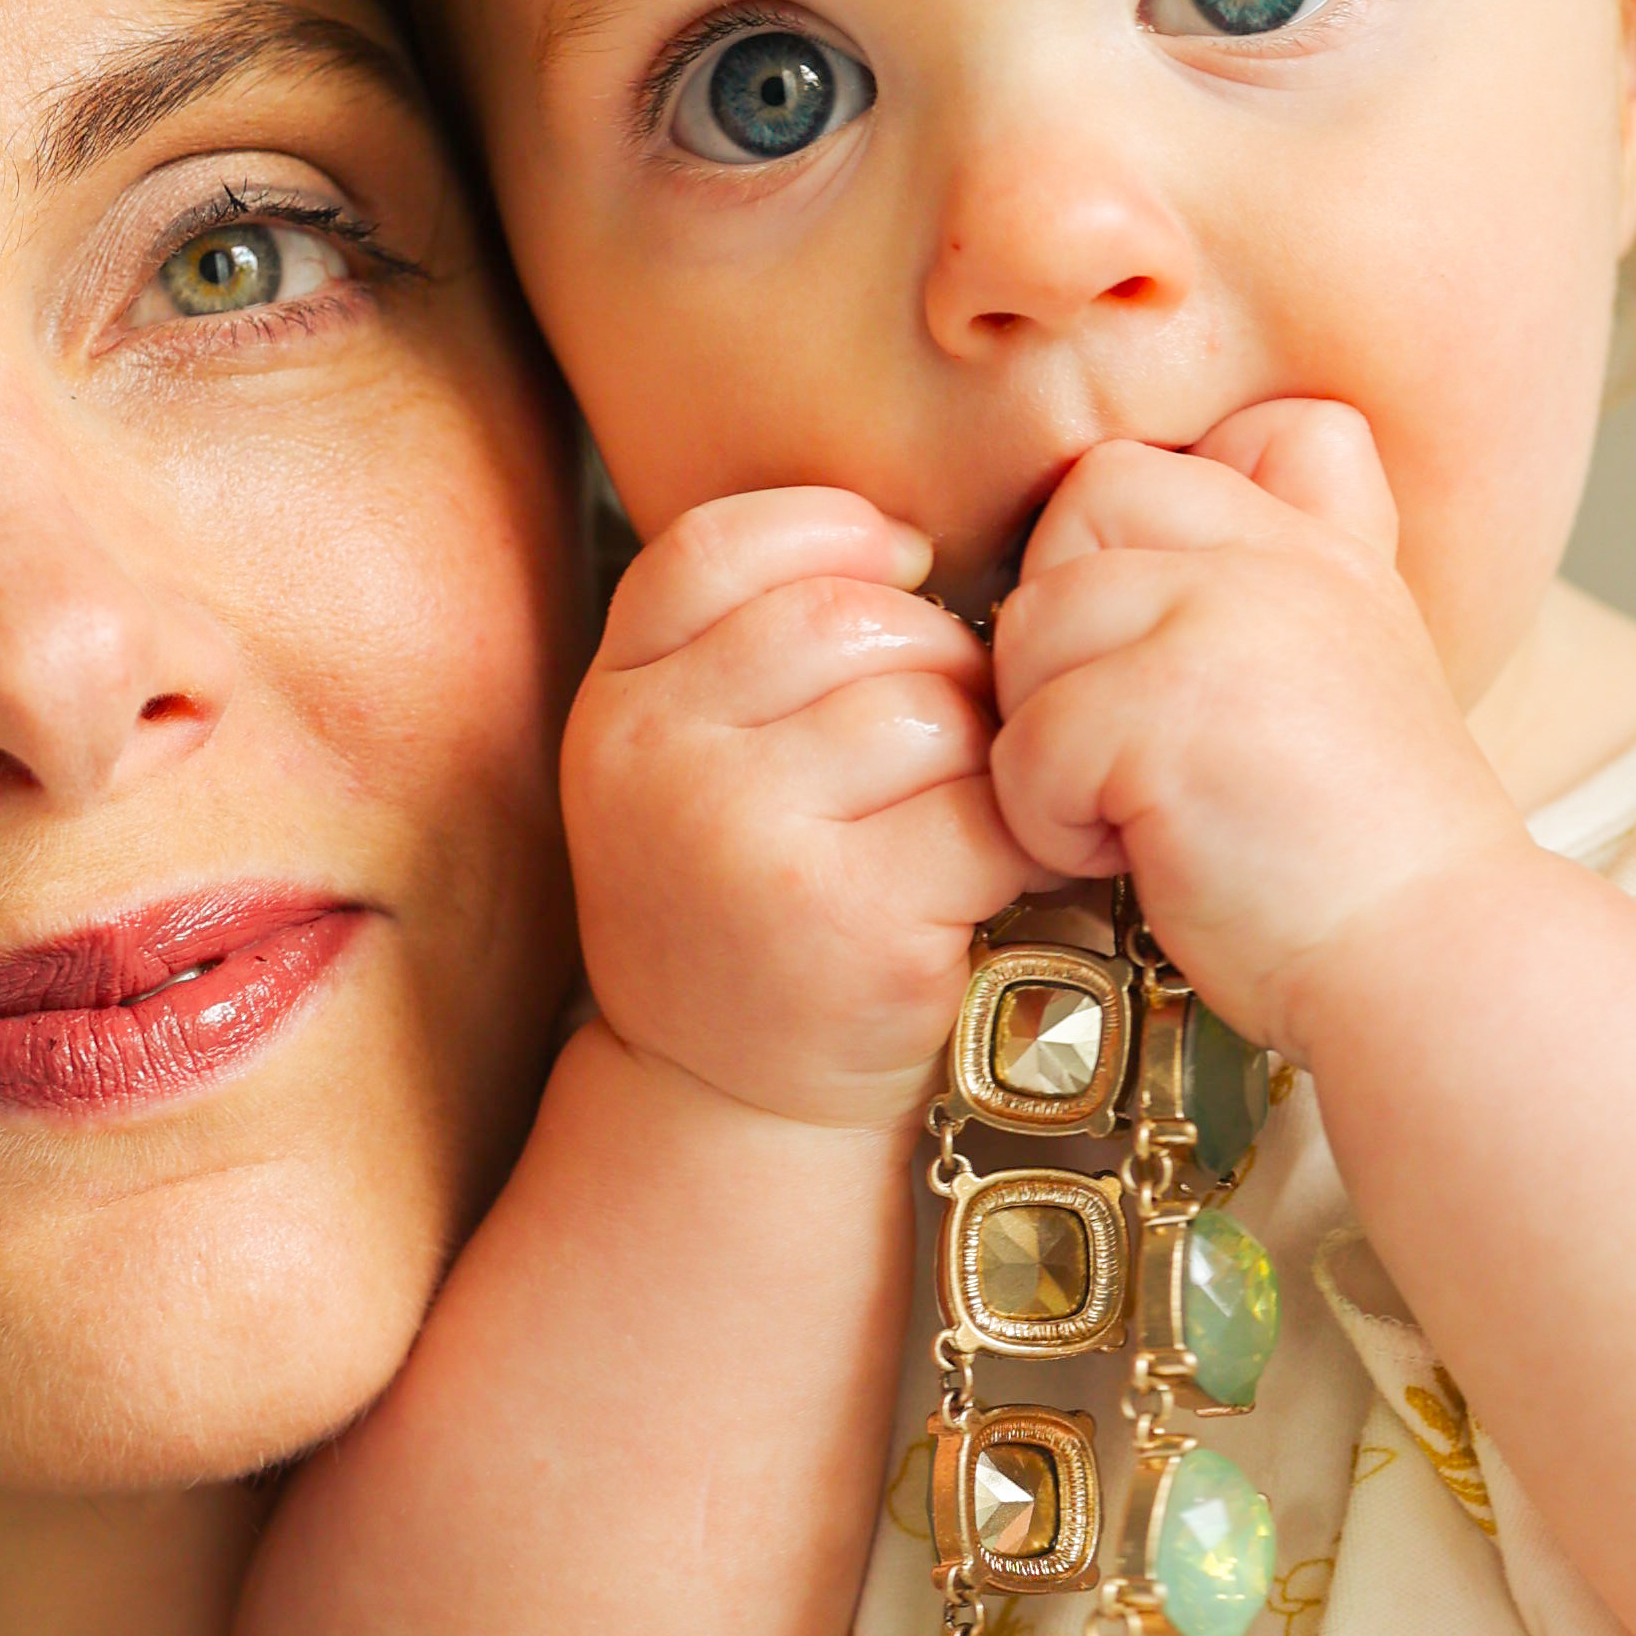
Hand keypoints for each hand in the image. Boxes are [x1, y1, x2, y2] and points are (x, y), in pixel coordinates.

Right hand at [566, 489, 1031, 1128]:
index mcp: (617, 702)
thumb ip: (747, 643)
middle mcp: (657, 758)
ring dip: (982, 755)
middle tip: (954, 737)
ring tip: (967, 814)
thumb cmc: (746, 907)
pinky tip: (995, 878)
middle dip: (936, 661)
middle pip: (851, 618)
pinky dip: (1017, 842)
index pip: (719, 546)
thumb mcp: (691, 763)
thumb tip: (908, 539)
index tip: (899, 568)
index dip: (831, 533)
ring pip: (927, 711)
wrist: (727, 1101)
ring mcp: (743, 838)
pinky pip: (981, 816)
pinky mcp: (844, 917)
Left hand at [987, 402, 1531, 1048]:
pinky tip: (1143, 858)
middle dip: (1066, 633)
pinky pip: (1028, 741)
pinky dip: (1053, 825)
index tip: (1161, 661)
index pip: (1184, 451)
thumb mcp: (1353, 682)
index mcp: (1323, 547)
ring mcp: (1225, 622)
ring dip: (1053, 739)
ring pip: (1033, 625)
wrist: (1432, 964)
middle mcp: (1278, 558)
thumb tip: (1124, 573)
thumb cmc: (1365, 866)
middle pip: (1082, 508)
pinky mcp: (1166, 710)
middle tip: (1128, 742)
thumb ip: (1269, 599)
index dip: (1126, 542)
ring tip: (1142, 814)